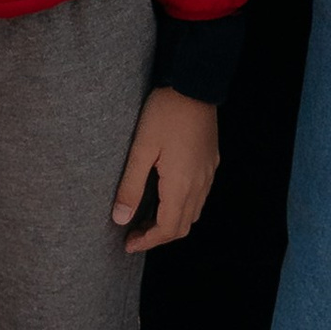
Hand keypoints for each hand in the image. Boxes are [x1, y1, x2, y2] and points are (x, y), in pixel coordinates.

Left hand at [111, 86, 219, 252]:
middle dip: (158, 236)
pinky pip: (200, 196)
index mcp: (180, 184)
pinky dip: (183, 207)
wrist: (194, 85)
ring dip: (171, 223)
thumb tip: (120, 219)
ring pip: (193, 213)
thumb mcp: (141, 148)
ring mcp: (208, 174)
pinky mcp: (210, 163)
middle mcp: (199, 185)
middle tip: (134, 233)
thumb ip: (131, 185)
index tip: (128, 244)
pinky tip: (166, 196)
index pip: (168, 229)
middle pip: (182, 226)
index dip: (148, 241)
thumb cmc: (165, 113)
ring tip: (146, 218)